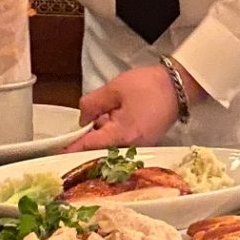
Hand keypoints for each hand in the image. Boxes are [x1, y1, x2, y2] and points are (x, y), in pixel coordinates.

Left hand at [73, 63, 191, 149]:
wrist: (179, 86)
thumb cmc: (151, 86)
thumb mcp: (114, 89)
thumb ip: (92, 104)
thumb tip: (82, 118)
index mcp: (122, 135)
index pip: (89, 146)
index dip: (72, 148)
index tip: (59, 153)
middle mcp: (132, 146)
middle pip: (100, 146)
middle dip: (93, 130)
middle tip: (100, 110)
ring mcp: (140, 146)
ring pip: (111, 143)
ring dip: (106, 128)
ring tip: (117, 107)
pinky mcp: (145, 141)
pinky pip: (123, 140)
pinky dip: (116, 129)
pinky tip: (123, 112)